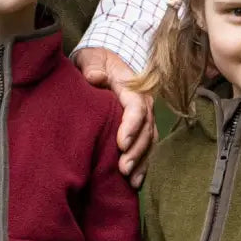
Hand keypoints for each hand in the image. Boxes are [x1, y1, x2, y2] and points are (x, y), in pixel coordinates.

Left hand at [73, 48, 156, 187]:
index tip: (121, 144)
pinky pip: (146, 148)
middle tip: (123, 169)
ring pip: (149, 141)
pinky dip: (142, 165)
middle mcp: (143, 104)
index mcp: (132, 87)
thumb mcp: (92, 57)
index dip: (131, 126)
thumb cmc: (96, 61)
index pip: (137, 107)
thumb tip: (94, 77)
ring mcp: (144, 118)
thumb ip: (92, 66)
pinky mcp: (140, 129)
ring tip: (130, 180)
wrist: (104, 62)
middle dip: (136, 151)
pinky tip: (135, 183)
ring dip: (141, 162)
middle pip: (146, 129)